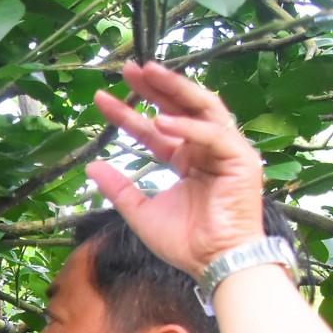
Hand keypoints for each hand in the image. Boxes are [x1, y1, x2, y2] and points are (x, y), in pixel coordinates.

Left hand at [86, 61, 263, 278]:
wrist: (212, 263)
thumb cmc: (184, 242)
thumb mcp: (140, 211)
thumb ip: (118, 188)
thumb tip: (91, 167)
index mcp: (187, 159)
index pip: (154, 129)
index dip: (128, 113)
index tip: (101, 98)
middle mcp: (206, 149)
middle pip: (180, 107)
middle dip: (156, 86)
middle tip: (128, 68)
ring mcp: (227, 151)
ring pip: (202, 108)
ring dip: (175, 89)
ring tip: (149, 73)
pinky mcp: (241, 159)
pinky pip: (212, 135)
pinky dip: (187, 127)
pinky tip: (161, 121)